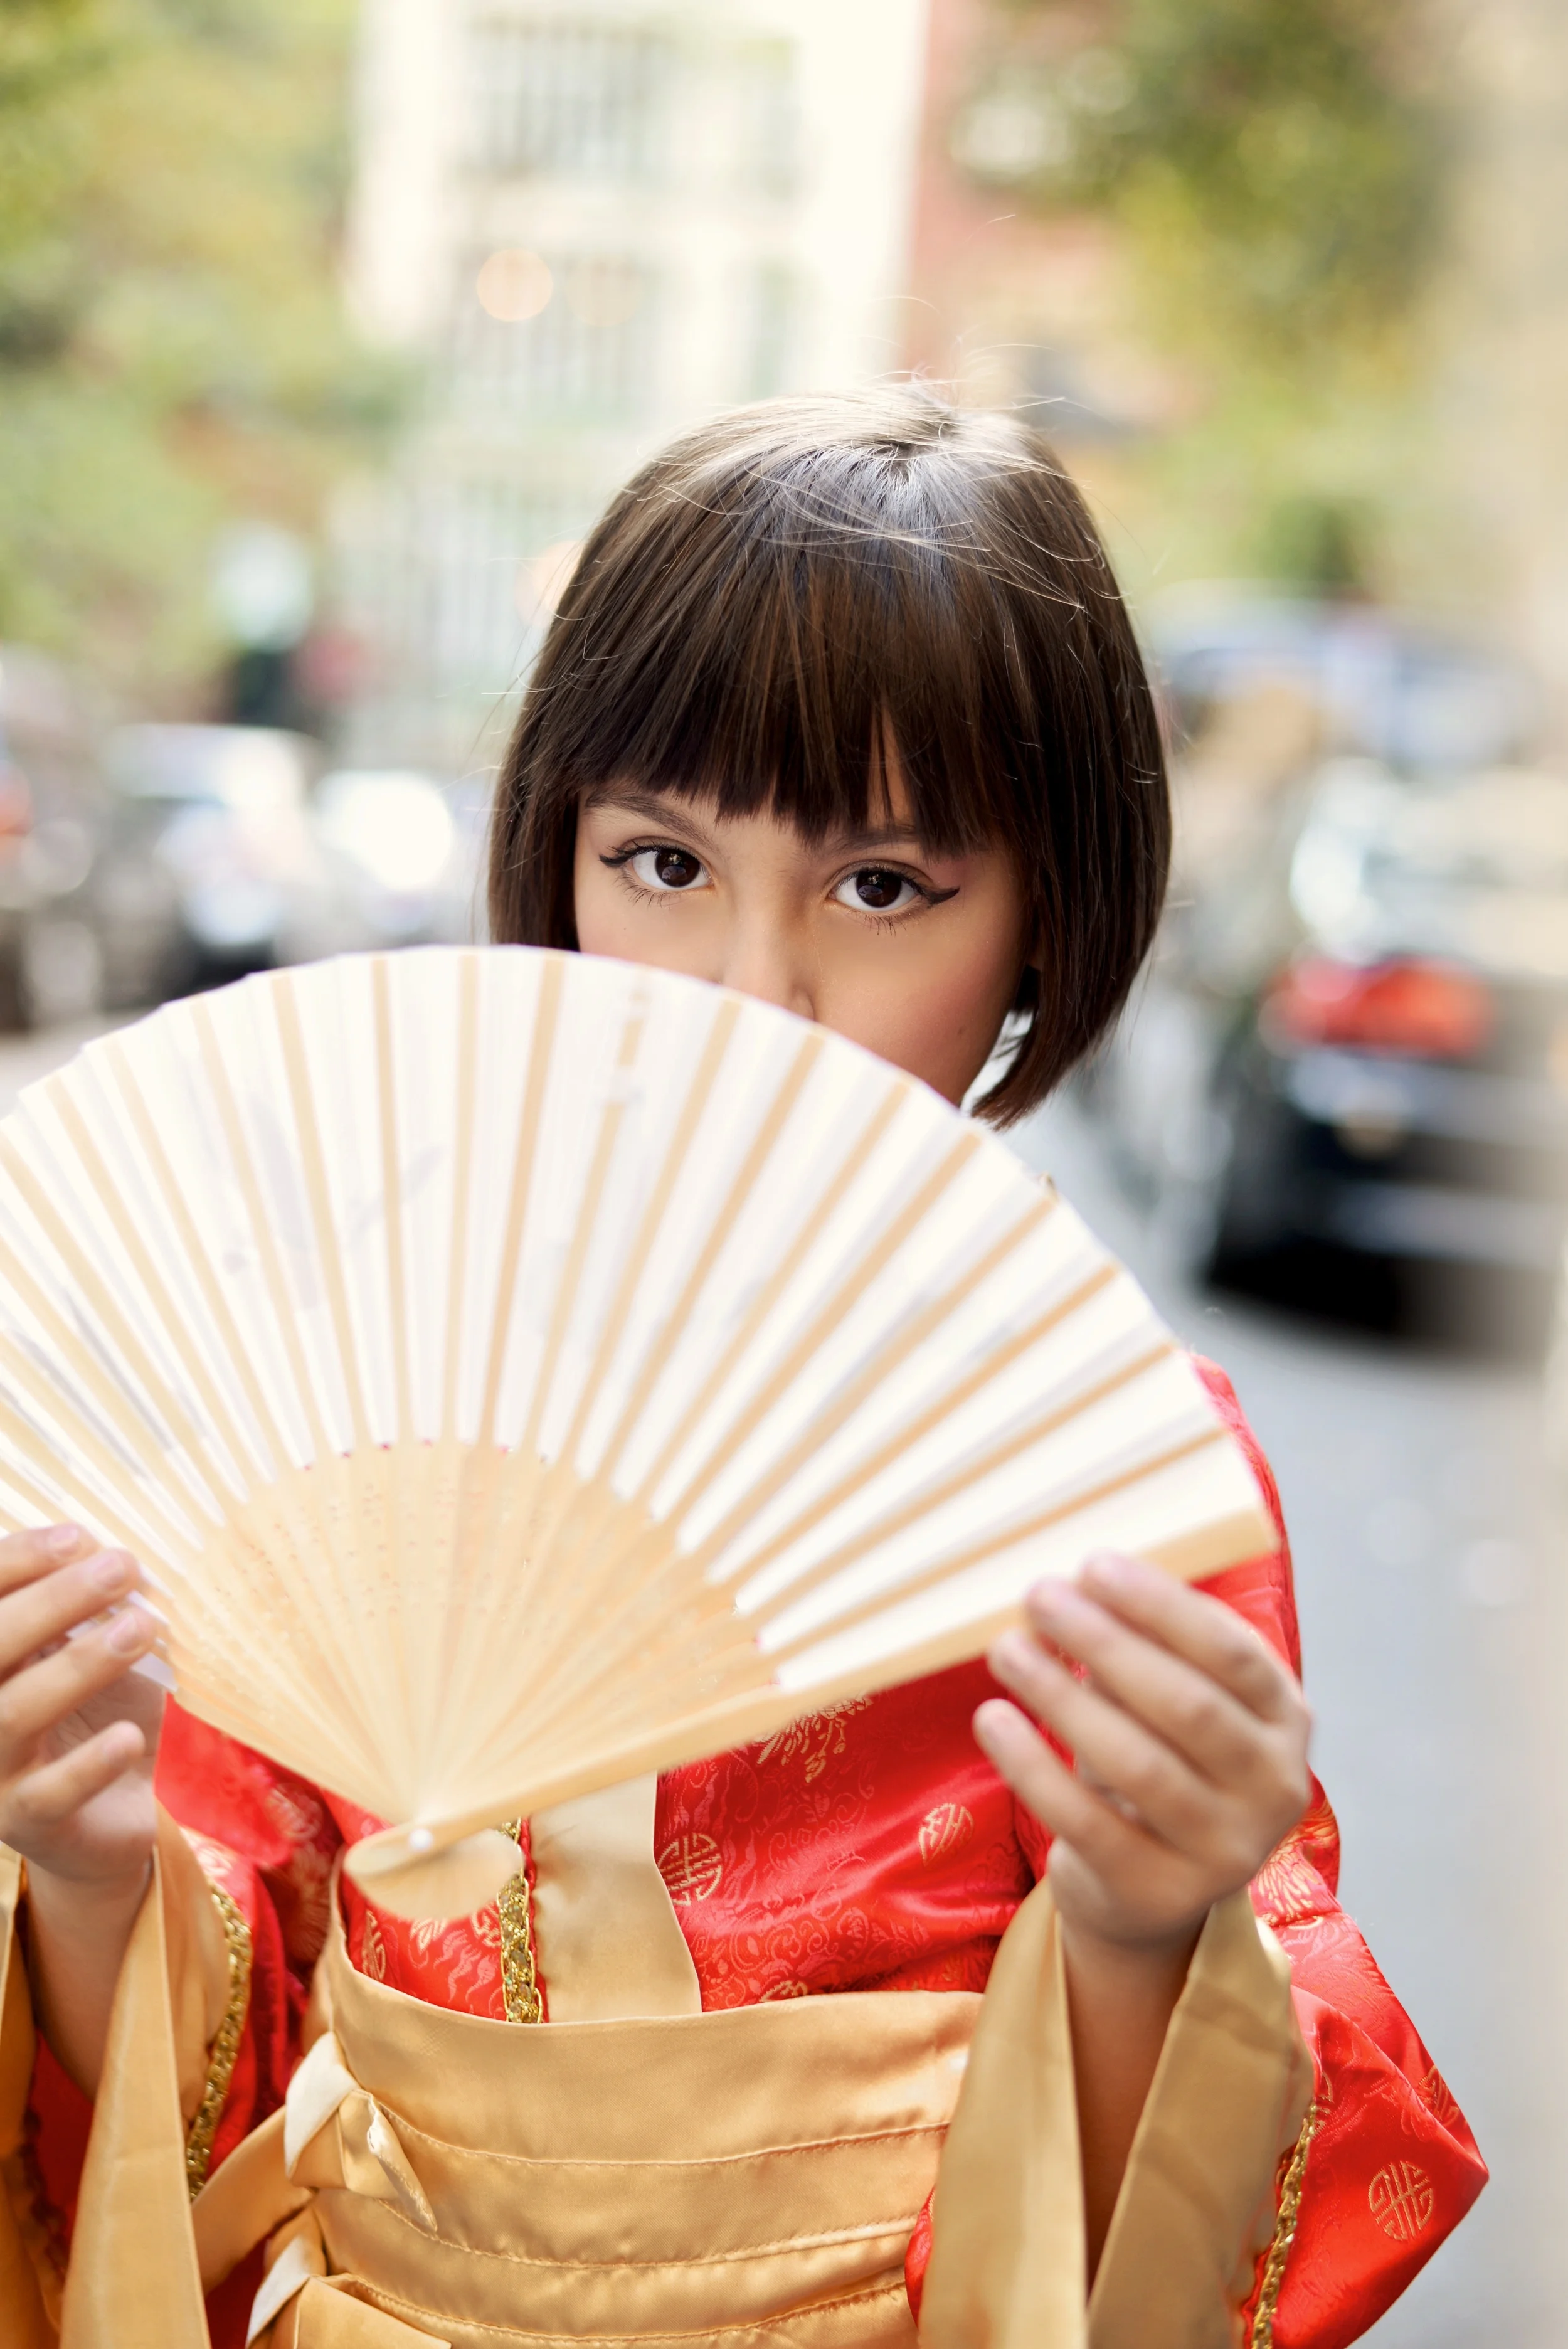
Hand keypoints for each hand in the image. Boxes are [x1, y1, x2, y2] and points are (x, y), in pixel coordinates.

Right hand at [0, 1524, 163, 1899]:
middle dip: (52, 1602)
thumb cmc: (98, 1715)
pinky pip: (49, 1794)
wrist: (111, 1816)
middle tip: (119, 1568)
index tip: (79, 1536)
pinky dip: (88, 1763)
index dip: (16, 1561)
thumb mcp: (94, 1652)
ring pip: (15, 1713)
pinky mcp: (28, 1824)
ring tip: (140, 1629)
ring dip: (78, 1665)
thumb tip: (116, 1551)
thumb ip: (92, 1609)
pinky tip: (128, 1735)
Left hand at [975, 1552, 1310, 1959]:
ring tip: (1008, 1649)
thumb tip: (1072, 1586)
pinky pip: (1086, 1822)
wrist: (1149, 1887)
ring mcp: (1224, 1851)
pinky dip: (1033, 1766)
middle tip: (1039, 1596)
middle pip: (1187, 1705)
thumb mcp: (1169, 1699)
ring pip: (1138, 1764)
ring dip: (1063, 1697)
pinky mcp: (1159, 1893)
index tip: (1093, 1564)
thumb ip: (1142, 1644)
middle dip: (1106, 1643)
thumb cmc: (1159, 1759)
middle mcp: (1273, 1788)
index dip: (1161, 1606)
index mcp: (1285, 1720)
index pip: (1231, 1653)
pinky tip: (993, 1719)